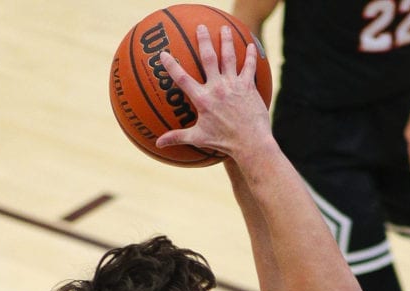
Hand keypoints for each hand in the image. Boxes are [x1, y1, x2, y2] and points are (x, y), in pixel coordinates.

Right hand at [154, 25, 271, 159]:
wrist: (250, 143)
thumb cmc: (224, 142)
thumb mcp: (198, 138)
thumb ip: (177, 137)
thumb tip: (158, 144)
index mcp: (202, 99)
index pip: (182, 79)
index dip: (172, 66)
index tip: (163, 54)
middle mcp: (217, 88)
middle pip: (208, 58)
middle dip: (204, 41)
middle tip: (201, 28)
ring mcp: (233, 85)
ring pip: (229, 57)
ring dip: (226, 41)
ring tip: (224, 29)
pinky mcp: (248, 86)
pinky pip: (249, 67)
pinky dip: (250, 56)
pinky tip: (251, 46)